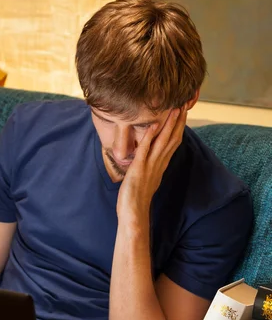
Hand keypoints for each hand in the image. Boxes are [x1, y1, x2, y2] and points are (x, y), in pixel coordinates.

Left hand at [116, 105, 187, 223]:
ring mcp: (149, 166)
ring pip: (163, 142)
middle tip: (185, 104)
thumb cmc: (136, 200)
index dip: (179, 127)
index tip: (183, 112)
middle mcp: (158, 164)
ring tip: (176, 109)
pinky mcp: (139, 169)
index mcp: (160, 166)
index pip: (173, 142)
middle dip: (179, 121)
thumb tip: (150, 161)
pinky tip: (154, 124)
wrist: (133, 215)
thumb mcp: (146, 180)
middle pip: (172, 139)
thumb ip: (150, 168)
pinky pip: (146, 150)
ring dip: (169, 124)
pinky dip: (150, 136)